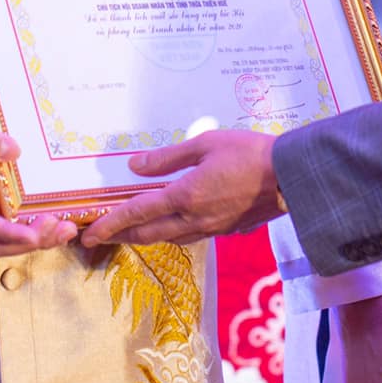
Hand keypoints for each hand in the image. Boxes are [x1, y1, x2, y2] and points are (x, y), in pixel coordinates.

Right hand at [0, 100, 75, 257]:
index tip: (33, 235)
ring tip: (65, 230)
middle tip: (59, 230)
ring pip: (1, 237)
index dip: (6, 233)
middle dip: (25, 243)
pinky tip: (53, 217)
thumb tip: (12, 151)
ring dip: (33, 239)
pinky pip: (7, 222)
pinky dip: (30, 226)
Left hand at [80, 129, 282, 246]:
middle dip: (121, 236)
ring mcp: (211, 229)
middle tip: (100, 237)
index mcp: (185, 196)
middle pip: (148, 234)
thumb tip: (134, 166)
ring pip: (168, 238)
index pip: (138, 213)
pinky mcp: (226, 231)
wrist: (291, 177)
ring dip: (144, 237)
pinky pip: (189, 237)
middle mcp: (194, 219)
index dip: (111, 223)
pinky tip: (170, 227)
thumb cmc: (249, 153)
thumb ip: (167, 158)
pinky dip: (170, 234)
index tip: (90, 232)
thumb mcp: (205, 144)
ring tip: (129, 233)